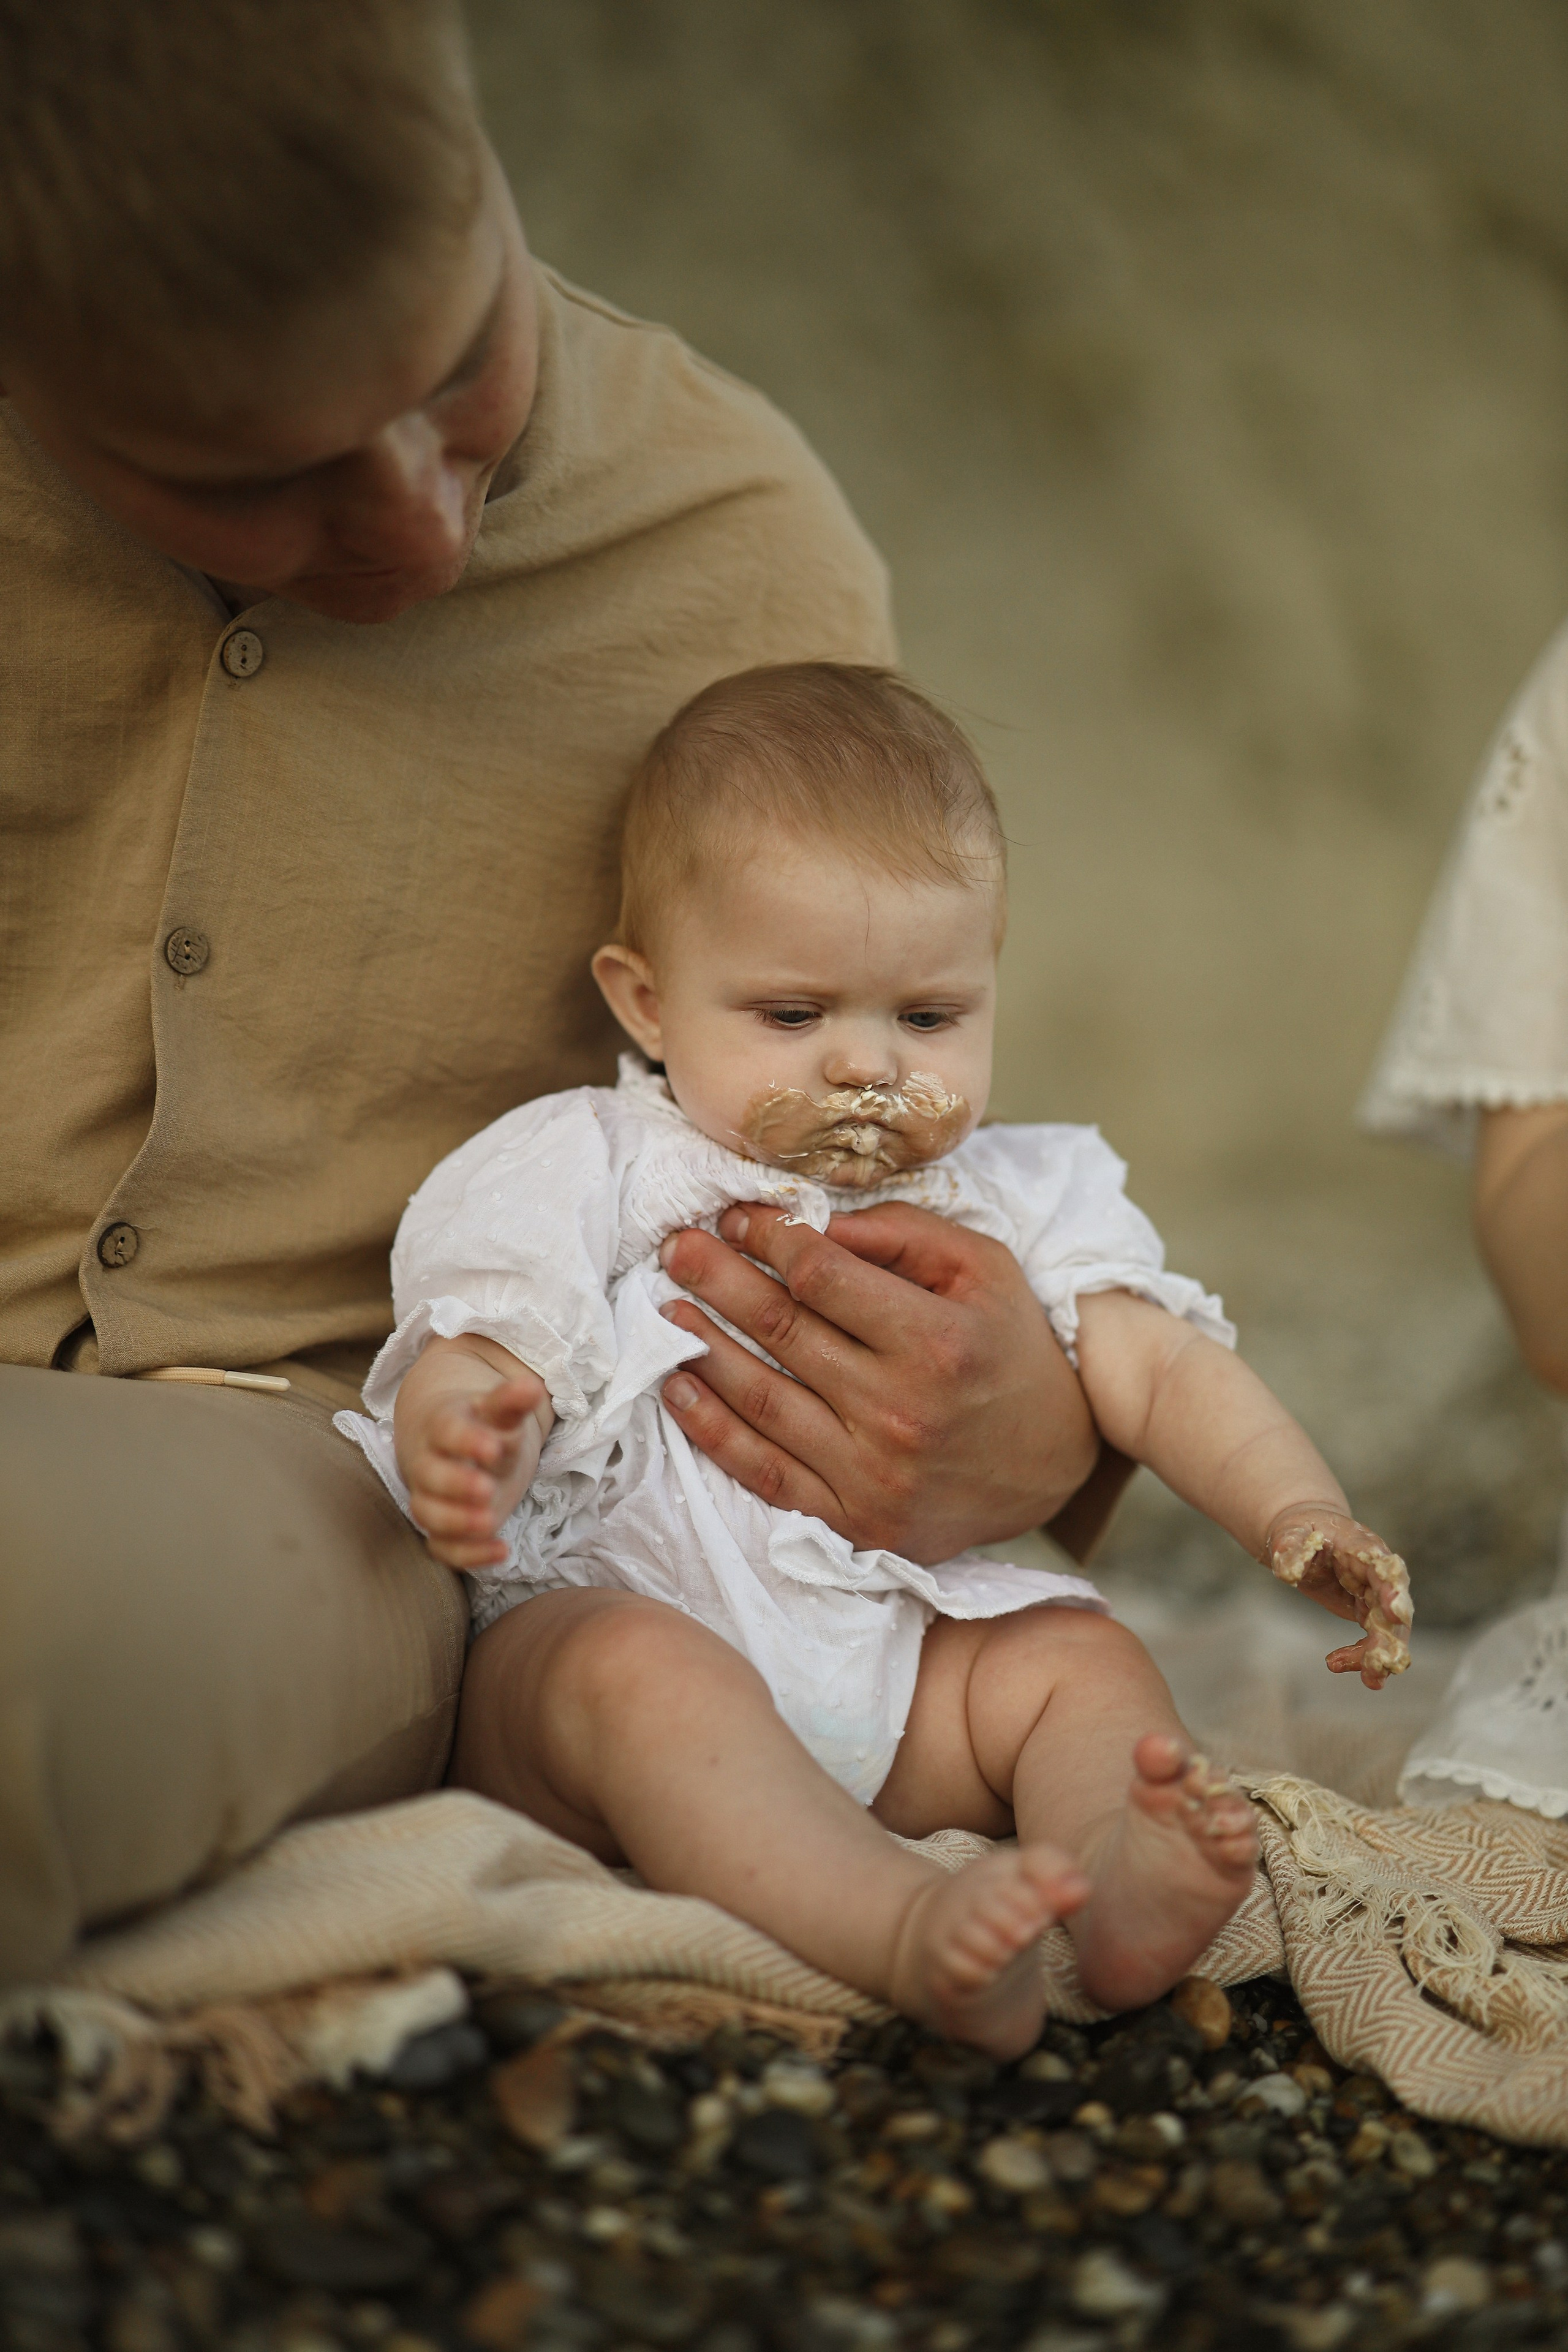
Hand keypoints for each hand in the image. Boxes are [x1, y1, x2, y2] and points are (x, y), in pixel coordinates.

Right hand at [403, 1373, 551, 1571]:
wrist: (455, 1448)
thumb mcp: (498, 1412)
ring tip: (490, 1521)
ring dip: (456, 1522)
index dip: (466, 1440)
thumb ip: (511, 1402)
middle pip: (430, 1476)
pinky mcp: (442, 1529)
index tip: (493, 1447)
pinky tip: (501, 1551)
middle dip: (457, 1484)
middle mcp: (429, 1464)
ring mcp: (432, 1498)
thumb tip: (531, 1387)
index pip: (446, 1431)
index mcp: (443, 1427)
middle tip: (487, 1489)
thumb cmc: (482, 1429)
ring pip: (428, 1514)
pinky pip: (443, 1548)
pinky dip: (467, 1555)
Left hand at [657, 1200, 1097, 1563]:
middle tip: (675, 1248)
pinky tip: (680, 1390)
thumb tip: (815, 1225)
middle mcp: (901, 1411)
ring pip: (763, 1402)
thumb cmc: (1012, 1348)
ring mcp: (874, 1475)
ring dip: (703, 1349)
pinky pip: (766, 1474)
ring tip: (667, 1308)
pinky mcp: (856, 1521)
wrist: (1056, 1464)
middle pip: (781, 1332)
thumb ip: (903, 1233)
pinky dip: (714, 1432)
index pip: (821, 1277)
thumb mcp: (983, 1268)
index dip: (768, 1239)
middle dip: (717, 1280)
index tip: (734, 1217)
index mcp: (936, 1341)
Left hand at [1265, 1507, 1412, 1688]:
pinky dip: (1360, 1657)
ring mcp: (1377, 1595)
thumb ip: (1291, 1549)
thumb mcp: (1290, 1535)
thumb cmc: (1301, 1532)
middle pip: (1394, 1606)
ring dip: (1382, 1656)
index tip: (1395, 1613)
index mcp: (1363, 1548)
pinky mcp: (1369, 1613)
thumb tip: (1287, 1570)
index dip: (1392, 1589)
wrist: (1306, 1538)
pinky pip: (1372, 1640)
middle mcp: (1379, 1574)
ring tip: (1371, 1680)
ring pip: (1389, 1630)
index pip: (1383, 1568)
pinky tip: (1335, 1664)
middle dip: (1393, 1636)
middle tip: (1385, 1661)